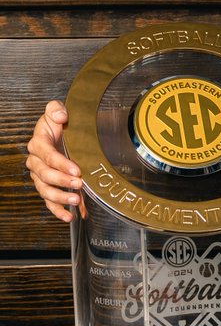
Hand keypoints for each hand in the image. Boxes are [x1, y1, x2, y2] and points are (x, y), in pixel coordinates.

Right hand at [25, 100, 81, 222]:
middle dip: (61, 181)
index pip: (47, 155)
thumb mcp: (56, 110)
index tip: (76, 169)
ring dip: (60, 197)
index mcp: (38, 143)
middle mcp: (36, 161)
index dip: (60, 163)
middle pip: (44, 175)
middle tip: (78, 184)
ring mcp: (41, 176)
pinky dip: (58, 210)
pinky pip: (49, 202)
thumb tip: (60, 116)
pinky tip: (69, 216)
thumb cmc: (59, 123)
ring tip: (75, 199)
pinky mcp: (48, 186)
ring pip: (45, 190)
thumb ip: (56, 109)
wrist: (61, 132)